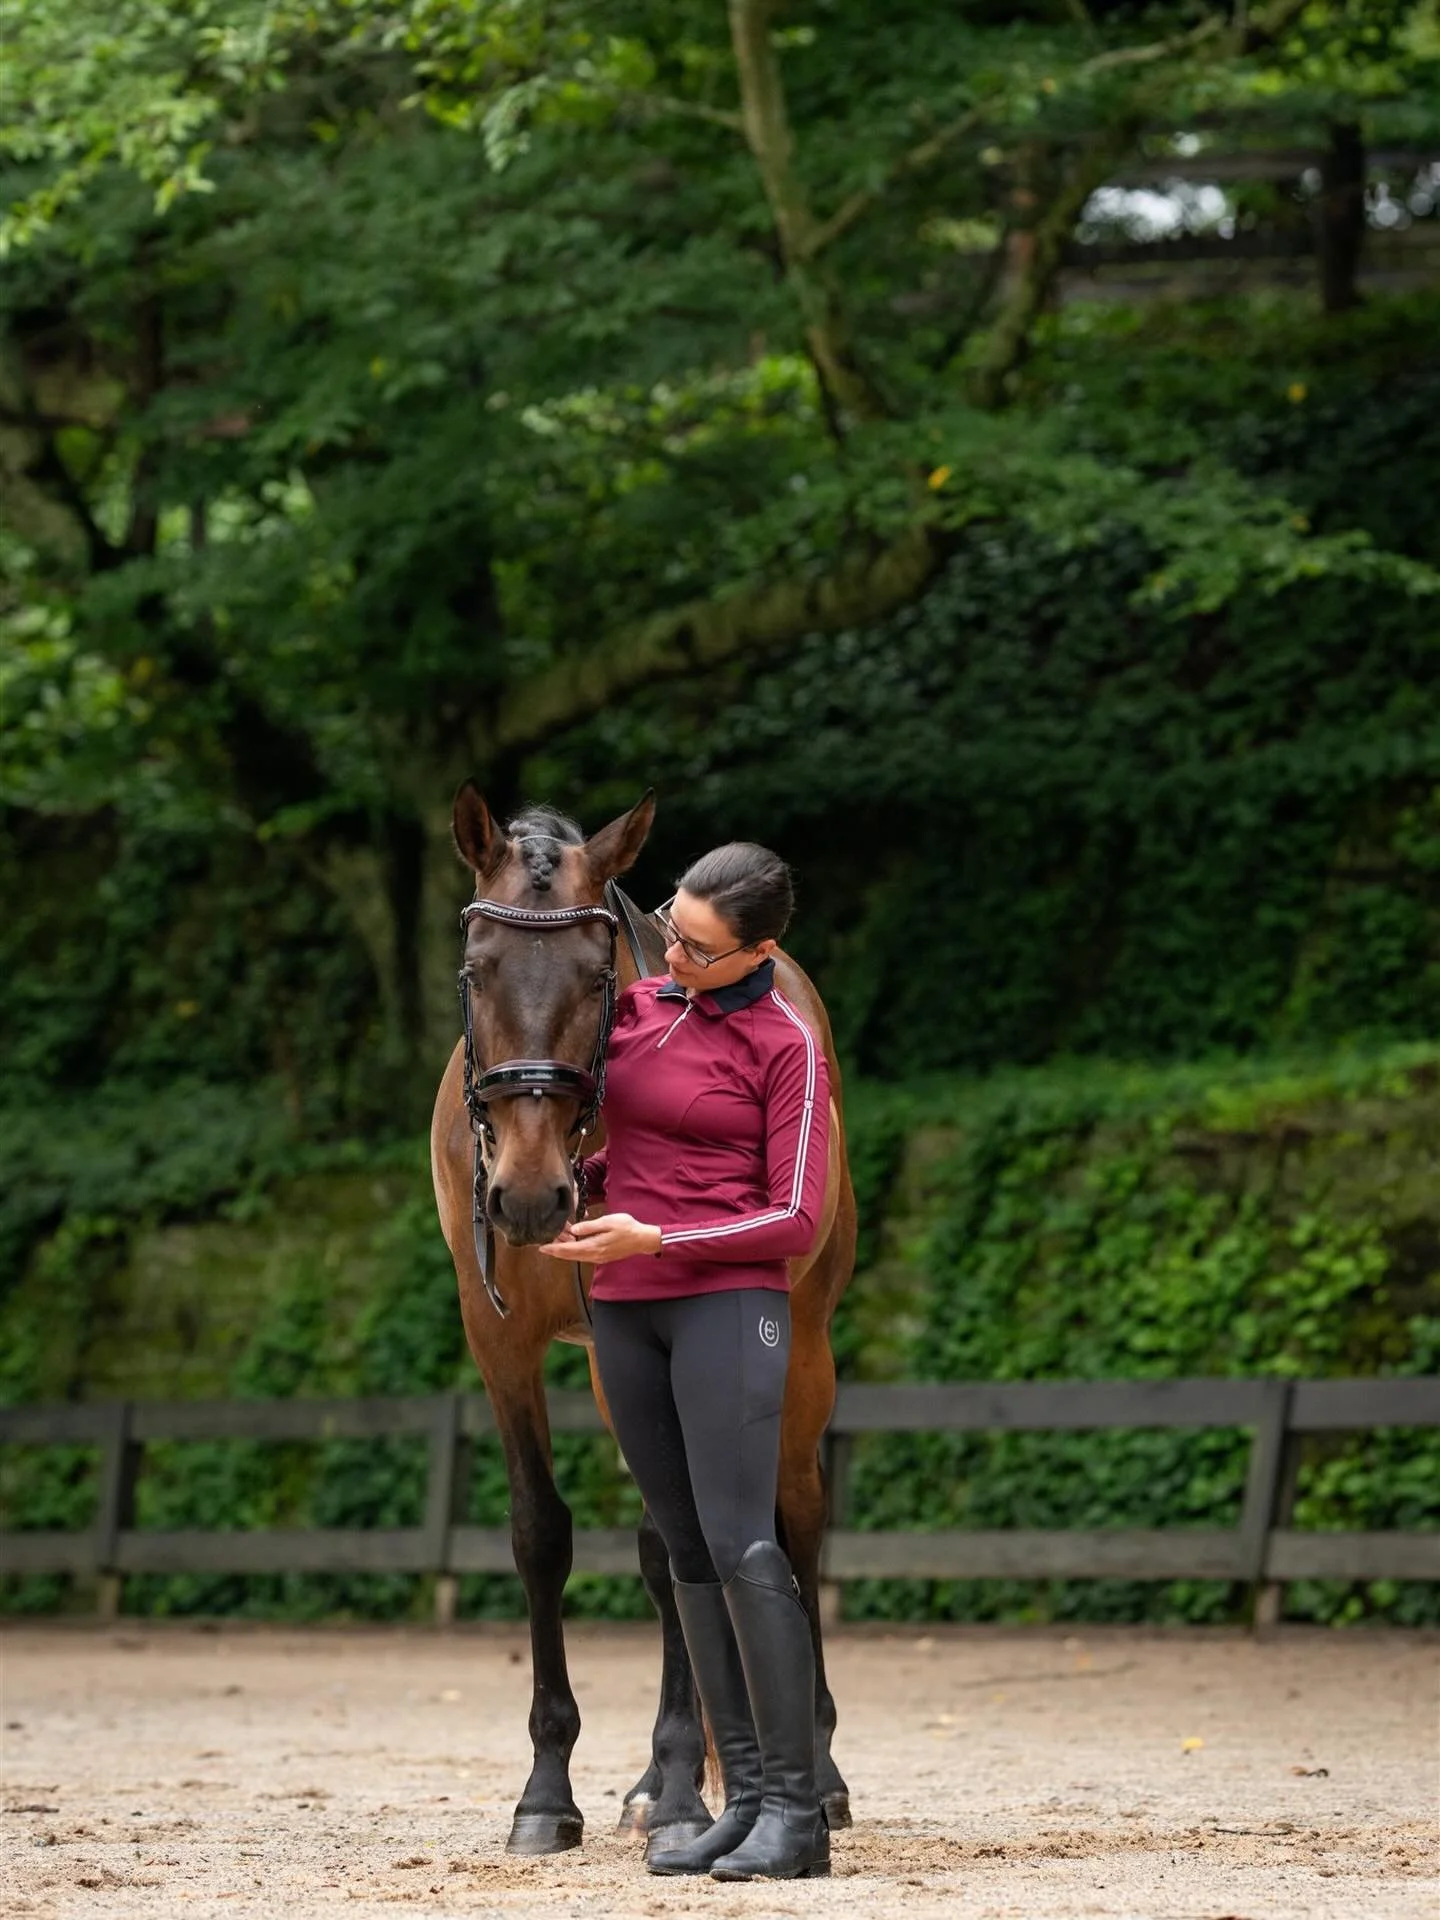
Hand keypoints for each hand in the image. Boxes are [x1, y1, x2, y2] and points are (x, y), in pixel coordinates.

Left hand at [537, 1213, 661, 1262]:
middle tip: (543, 1247)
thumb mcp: (608, 1222)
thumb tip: (573, 1229)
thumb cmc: (627, 1227)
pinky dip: (574, 1251)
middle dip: (556, 1251)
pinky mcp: (602, 1256)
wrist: (642, 1240)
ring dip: (564, 1252)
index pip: (569, 1249)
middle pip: (570, 1255)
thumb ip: (589, 1227)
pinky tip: (571, 1245)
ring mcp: (598, 1257)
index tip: (542, 1247)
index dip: (554, 1248)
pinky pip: (583, 1256)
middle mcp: (594, 1255)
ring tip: (554, 1244)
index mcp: (594, 1246)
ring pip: (576, 1256)